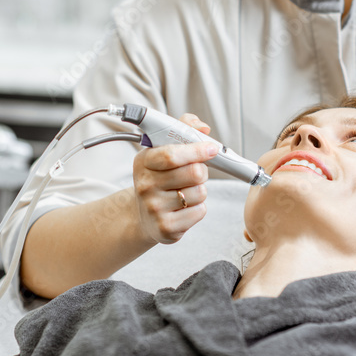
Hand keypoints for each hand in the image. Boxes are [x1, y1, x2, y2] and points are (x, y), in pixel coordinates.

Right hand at [132, 114, 214, 244]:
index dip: (197, 150)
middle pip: (193, 173)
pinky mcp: (166, 227)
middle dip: (202, 170)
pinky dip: (198, 208)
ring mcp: (154, 208)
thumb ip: (183, 130)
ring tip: (185, 191)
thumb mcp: (162, 151)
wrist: (144, 216)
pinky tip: (184, 207)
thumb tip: (203, 127)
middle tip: (196, 172)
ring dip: (200, 190)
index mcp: (143, 162)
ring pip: (200, 192)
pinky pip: (199, 211)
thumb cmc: (159, 178)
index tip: (211, 148)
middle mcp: (145, 185)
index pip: (172, 155)